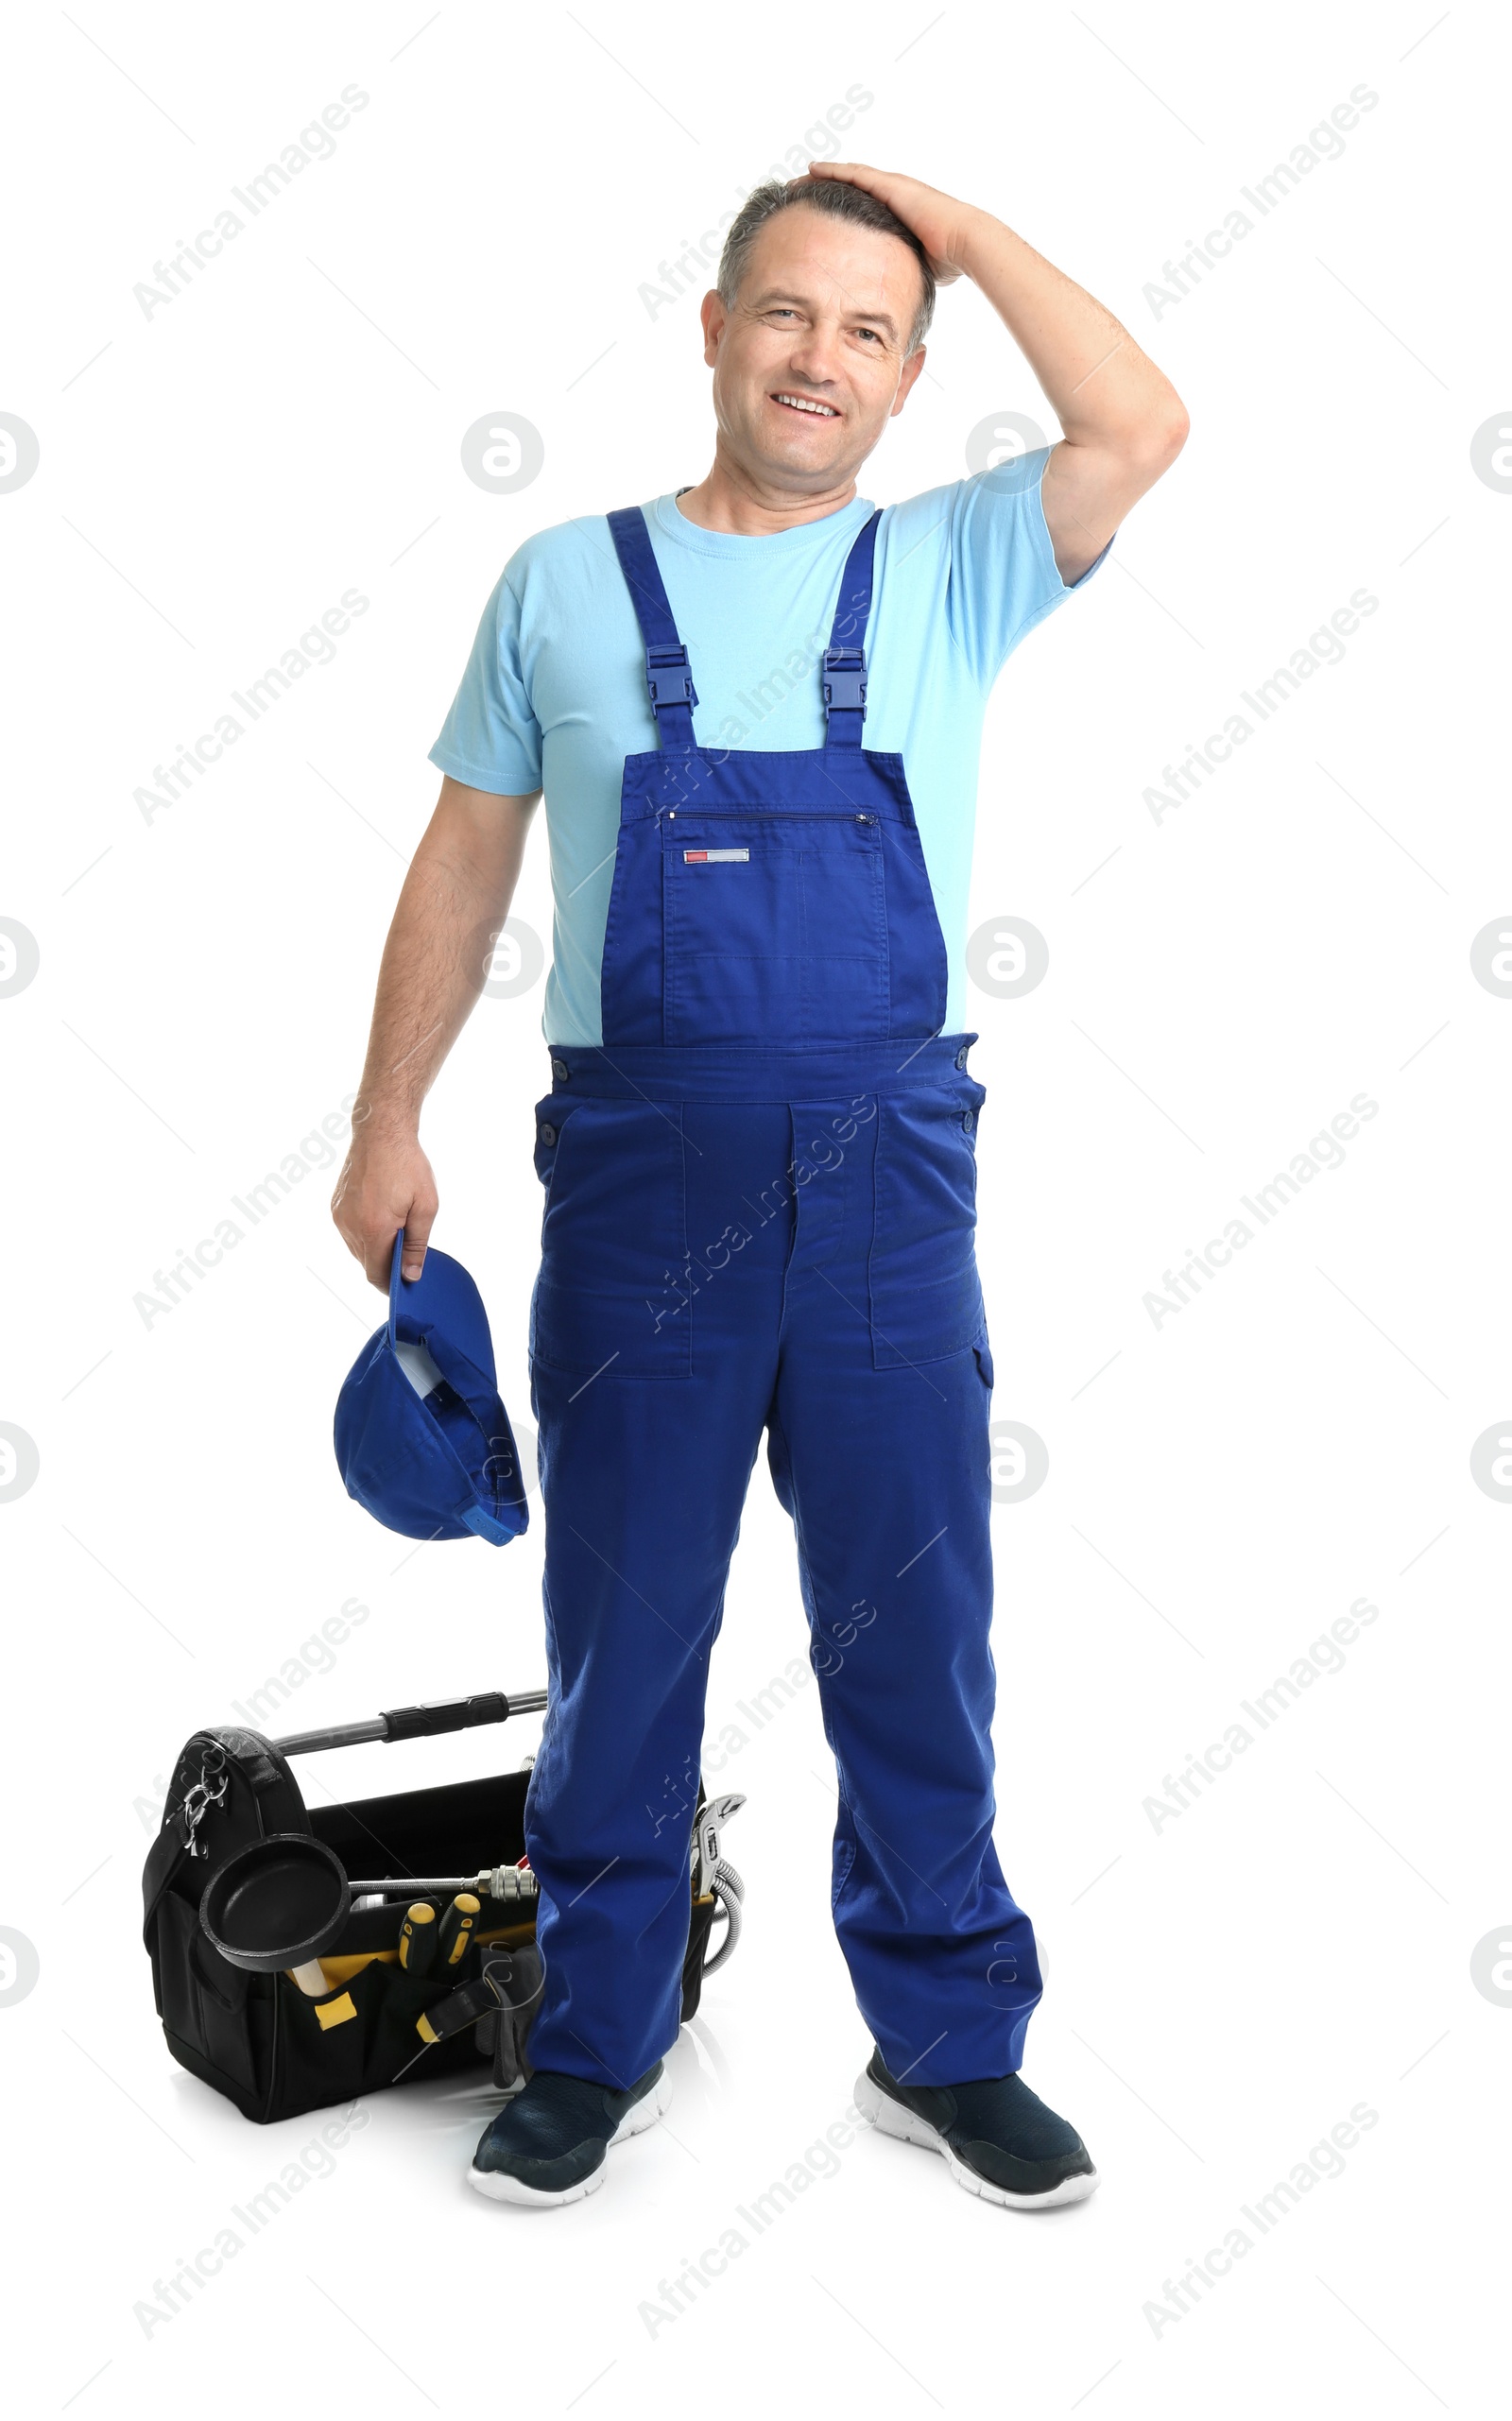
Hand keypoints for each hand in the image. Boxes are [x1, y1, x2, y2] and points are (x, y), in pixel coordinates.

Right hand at [332, 1113, 438, 1289]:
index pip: (376, 1274)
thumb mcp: (425, 1207)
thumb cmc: (407, 1165)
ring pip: (358, 1248)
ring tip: (397, 1228)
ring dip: (376, 1247)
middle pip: (367, 1263)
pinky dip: (366, 1233)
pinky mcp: (336, 1206)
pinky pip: (350, 1232)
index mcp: (373, 1229)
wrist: (380, 1132)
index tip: (405, 1285)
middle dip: (387, 1264)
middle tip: (409, 1253)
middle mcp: (350, 1226)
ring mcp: (339, 1216)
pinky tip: (382, 1216)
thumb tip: (410, 1275)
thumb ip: (417, 1245)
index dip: (391, 1285)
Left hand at [803, 162, 981, 284]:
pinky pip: (855, 175)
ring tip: (797, 178)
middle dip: (824, 188)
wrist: (964, 243)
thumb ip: (902, 269)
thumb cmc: (949, 260)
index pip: (860, 208)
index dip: (837, 208)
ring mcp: (893, 188)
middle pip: (850, 188)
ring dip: (823, 176)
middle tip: (799, 190)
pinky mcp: (892, 185)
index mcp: (898, 214)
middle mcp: (894, 196)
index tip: (815, 215)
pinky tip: (812, 169)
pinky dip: (833, 170)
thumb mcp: (916, 265)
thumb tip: (895, 288)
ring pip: (849, 177)